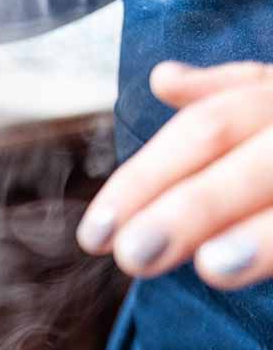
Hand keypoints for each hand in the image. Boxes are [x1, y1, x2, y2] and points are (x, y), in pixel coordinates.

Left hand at [77, 61, 272, 289]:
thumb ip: (228, 92)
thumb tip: (163, 79)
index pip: (204, 128)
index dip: (144, 180)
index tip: (94, 235)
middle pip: (252, 159)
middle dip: (191, 207)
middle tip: (135, 255)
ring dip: (260, 236)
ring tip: (214, 267)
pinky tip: (249, 269)